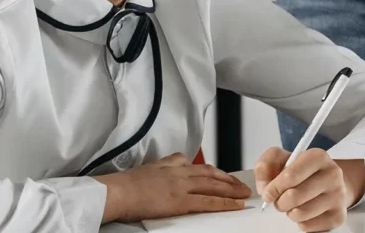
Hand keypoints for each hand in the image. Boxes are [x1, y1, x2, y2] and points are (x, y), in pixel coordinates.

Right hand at [94, 152, 249, 223]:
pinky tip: (234, 205)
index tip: (227, 178)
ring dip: (232, 190)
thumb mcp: (153, 165)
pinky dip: (224, 203)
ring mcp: (183, 186)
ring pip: (214, 186)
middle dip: (230, 181)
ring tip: (244, 195)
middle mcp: (182, 171)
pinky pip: (208, 202)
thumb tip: (181, 160)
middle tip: (243, 186)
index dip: (218, 173)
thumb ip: (169, 162)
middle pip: (212, 175)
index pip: (202, 167)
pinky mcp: (181, 200)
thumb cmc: (131, 183)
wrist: (121, 191)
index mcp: (175, 163)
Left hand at [256, 146, 364, 230]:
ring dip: (289, 212)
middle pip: (293, 197)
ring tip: (293, 204)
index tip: (268, 192)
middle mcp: (332, 174)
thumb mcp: (281, 159)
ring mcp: (338, 196)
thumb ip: (265, 166)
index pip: (291, 175)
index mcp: (318, 156)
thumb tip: (263, 188)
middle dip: (279, 201)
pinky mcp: (338, 216)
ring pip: (300, 214)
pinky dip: (300, 222)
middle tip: (280, 199)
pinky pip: (308, 227)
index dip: (274, 187)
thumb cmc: (301, 170)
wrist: (327, 182)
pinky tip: (305, 211)